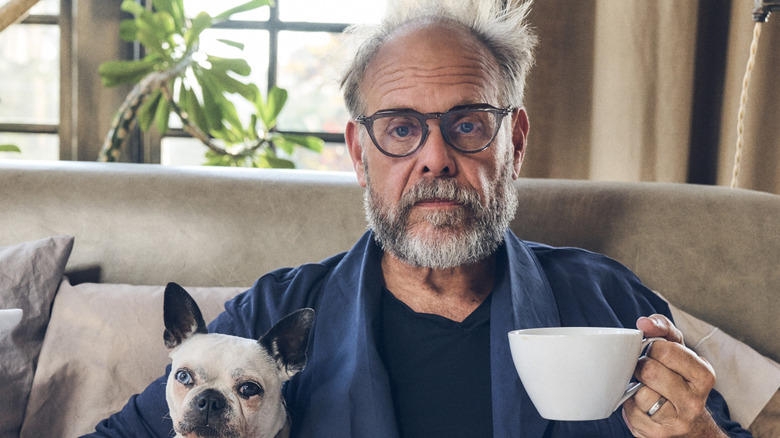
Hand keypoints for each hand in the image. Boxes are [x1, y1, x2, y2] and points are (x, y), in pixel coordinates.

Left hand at [621, 314, 724, 436]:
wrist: (690, 425)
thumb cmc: (679, 378)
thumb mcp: (679, 350)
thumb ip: (663, 329)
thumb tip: (644, 323)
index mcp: (704, 375)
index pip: (665, 350)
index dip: (653, 348)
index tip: (657, 354)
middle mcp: (694, 401)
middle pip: (650, 371)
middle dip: (642, 367)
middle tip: (647, 372)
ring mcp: (676, 421)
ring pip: (639, 393)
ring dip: (636, 387)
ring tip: (648, 389)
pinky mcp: (657, 434)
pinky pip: (629, 411)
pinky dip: (630, 405)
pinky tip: (642, 405)